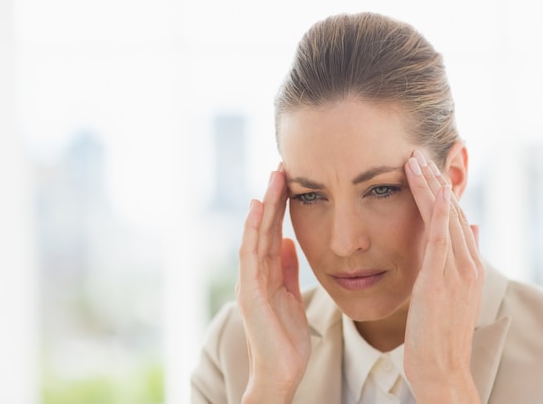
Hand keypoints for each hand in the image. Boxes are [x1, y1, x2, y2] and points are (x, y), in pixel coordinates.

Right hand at [235, 165, 310, 403]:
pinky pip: (250, 256)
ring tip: (272, 179)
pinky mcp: (249, 294)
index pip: (272, 232)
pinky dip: (252, 232)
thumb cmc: (287, 339)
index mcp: (267, 275)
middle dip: (273, 198)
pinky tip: (258, 210)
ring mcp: (250, 283)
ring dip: (263, 207)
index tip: (290, 180)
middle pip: (262, 229)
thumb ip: (288, 270)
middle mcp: (255, 275)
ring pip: (254, 236)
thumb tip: (287, 241)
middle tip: (281, 168)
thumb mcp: (292, 297)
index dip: (280, 206)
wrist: (282, 374)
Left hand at [403, 151, 483, 403]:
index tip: (425, 170)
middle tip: (418, 153)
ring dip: (430, 186)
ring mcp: (456, 271)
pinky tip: (430, 189)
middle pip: (450, 212)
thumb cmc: (439, 333)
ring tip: (415, 159)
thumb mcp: (451, 293)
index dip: (440, 193)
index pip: (453, 220)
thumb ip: (457, 261)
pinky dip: (436, 210)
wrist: (441, 367)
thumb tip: (470, 227)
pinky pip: (440, 236)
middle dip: (434, 181)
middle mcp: (466, 263)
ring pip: (444, 217)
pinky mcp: (441, 279)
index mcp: (467, 266)